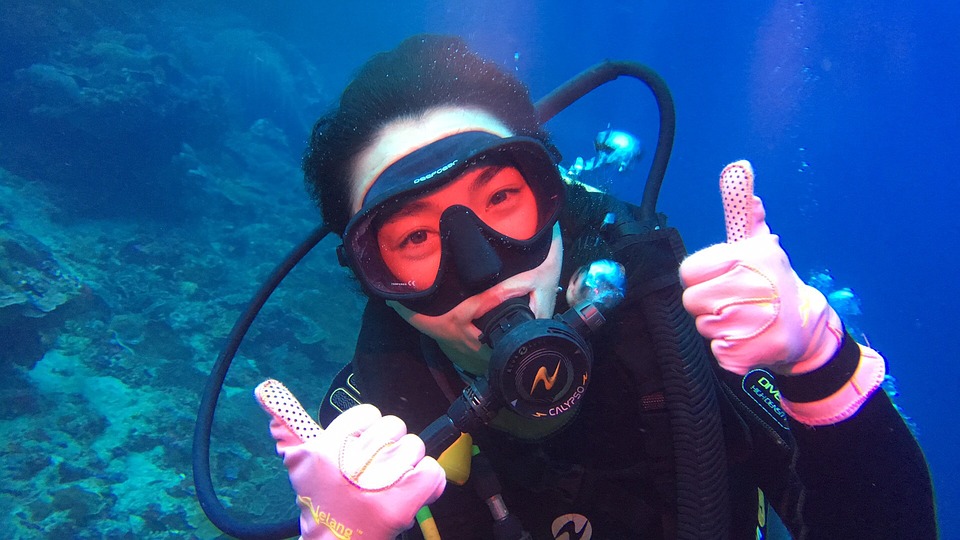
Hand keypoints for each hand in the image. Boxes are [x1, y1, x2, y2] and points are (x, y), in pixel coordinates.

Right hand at [256, 379, 445, 539]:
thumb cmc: (320, 502)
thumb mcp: (298, 463)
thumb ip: (287, 425)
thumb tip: (265, 390)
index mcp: (326, 449)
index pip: (366, 413)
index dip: (367, 426)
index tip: (360, 443)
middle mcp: (350, 464)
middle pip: (393, 426)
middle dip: (390, 443)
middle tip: (377, 463)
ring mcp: (378, 485)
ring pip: (414, 446)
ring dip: (408, 461)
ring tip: (393, 477)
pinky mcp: (402, 505)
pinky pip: (431, 472)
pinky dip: (427, 478)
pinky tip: (412, 486)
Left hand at [679, 160, 843, 375]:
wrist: (807, 328)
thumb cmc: (771, 282)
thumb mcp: (758, 245)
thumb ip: (743, 213)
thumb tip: (738, 168)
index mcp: (748, 257)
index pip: (688, 271)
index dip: (700, 279)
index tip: (720, 279)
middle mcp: (754, 285)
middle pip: (693, 302)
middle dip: (709, 306)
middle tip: (735, 303)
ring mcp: (757, 321)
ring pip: (706, 328)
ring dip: (721, 329)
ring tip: (747, 321)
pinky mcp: (756, 353)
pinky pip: (720, 353)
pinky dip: (731, 351)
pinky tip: (753, 341)